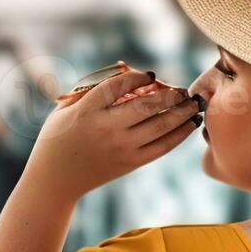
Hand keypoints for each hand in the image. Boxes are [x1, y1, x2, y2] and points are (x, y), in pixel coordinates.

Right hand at [22, 67, 200, 202]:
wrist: (55, 178)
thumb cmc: (59, 136)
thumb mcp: (66, 108)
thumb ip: (93, 89)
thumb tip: (128, 72)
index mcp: (87, 110)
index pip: (119, 86)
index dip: (138, 77)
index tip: (151, 74)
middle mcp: (106, 128)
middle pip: (146, 106)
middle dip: (170, 95)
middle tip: (183, 90)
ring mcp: (121, 147)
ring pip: (160, 126)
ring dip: (181, 112)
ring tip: (194, 103)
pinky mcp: (131, 163)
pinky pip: (162, 147)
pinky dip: (179, 134)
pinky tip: (190, 124)